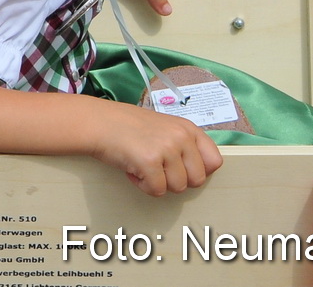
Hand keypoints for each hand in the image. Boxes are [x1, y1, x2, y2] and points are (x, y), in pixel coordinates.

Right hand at [90, 101, 223, 195]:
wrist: (98, 122)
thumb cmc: (127, 126)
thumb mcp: (164, 128)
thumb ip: (183, 145)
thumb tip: (200, 172)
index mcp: (187, 128)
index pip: (214, 161)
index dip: (198, 171)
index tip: (181, 169)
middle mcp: (181, 137)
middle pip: (197, 180)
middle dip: (176, 180)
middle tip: (157, 168)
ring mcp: (166, 148)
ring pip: (177, 187)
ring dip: (158, 182)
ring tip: (142, 165)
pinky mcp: (150, 162)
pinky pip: (157, 190)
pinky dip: (143, 186)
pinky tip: (133, 169)